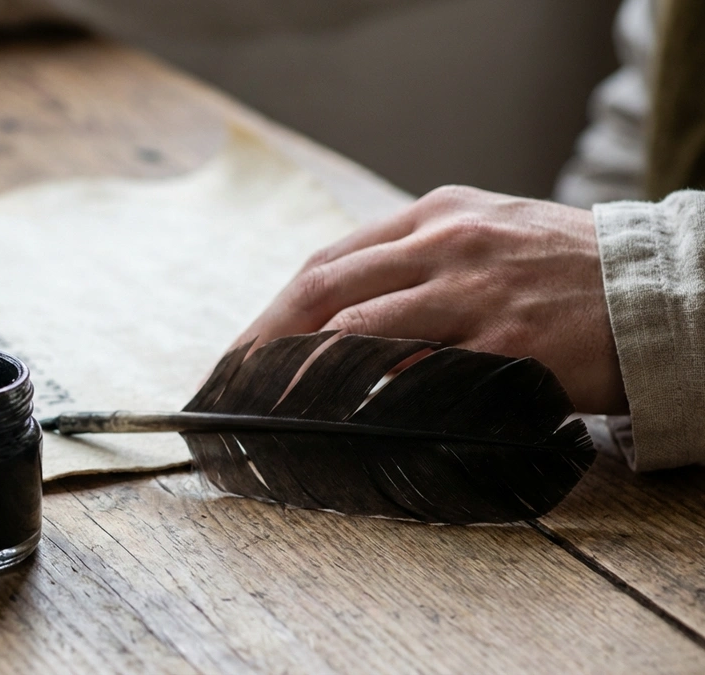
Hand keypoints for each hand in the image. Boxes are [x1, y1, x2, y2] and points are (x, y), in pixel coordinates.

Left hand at [234, 185, 626, 413]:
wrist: (661, 290)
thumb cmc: (565, 270)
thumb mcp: (488, 236)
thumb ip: (418, 263)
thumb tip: (342, 310)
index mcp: (435, 214)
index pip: (329, 261)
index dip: (275, 310)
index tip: (244, 349)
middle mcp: (446, 244)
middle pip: (325, 290)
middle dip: (266, 341)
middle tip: (232, 384)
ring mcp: (474, 293)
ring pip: (359, 330)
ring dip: (302, 373)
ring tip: (268, 408)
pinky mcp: (506, 345)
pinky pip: (420, 376)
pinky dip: (372, 399)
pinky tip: (342, 421)